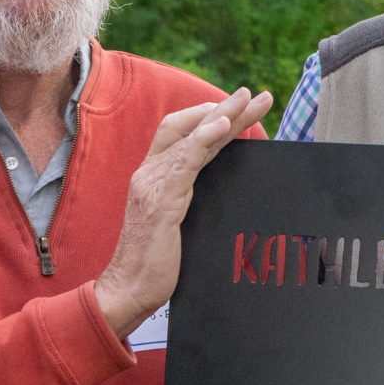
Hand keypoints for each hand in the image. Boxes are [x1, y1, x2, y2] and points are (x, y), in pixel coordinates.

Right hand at [92, 88, 271, 336]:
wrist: (128, 290)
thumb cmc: (154, 264)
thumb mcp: (176, 225)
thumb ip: (188, 201)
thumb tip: (219, 194)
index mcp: (152, 178)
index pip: (181, 135)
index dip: (208, 118)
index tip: (238, 109)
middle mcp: (149, 173)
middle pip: (187, 126)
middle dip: (222, 107)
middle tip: (254, 94)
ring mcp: (152, 184)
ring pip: (190, 135)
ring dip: (223, 114)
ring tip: (250, 99)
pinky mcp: (161, 199)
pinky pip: (185, 159)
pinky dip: (205, 137)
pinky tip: (224, 124)